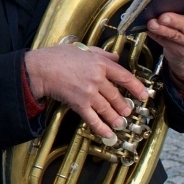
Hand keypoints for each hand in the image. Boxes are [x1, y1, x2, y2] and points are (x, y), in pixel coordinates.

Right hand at [25, 42, 149, 139]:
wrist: (40, 69)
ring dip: (115, 118)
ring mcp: (89, 92)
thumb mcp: (81, 49)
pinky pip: (93, 118)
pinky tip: (108, 134)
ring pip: (107, 108)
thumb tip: (116, 56)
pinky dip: (101, 128)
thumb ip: (101, 53)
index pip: (124, 76)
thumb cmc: (57, 57)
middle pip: (116, 95)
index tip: (144, 95)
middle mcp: (97, 78)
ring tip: (120, 123)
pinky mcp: (79, 104)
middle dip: (124, 106)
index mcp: (100, 63)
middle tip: (128, 112)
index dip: (137, 87)